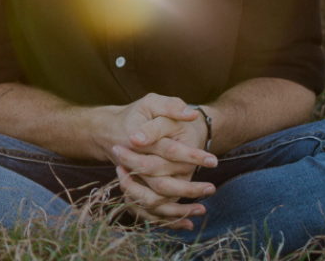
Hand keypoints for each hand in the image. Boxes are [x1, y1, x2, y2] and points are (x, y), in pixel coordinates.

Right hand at [101, 94, 217, 228]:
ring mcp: (132, 179)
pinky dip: (167, 220)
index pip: (168, 150)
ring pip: (153, 201)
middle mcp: (133, 164)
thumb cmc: (136, 115)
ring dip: (179, 209)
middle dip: (188, 189)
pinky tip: (188, 223)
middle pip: (160, 183)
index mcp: (139, 142)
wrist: (110, 130)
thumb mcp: (150, 102)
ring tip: (202, 208)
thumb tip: (191, 115)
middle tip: (211, 187)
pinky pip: (148, 212)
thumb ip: (170, 106)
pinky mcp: (133, 190)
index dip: (192, 156)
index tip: (213, 160)